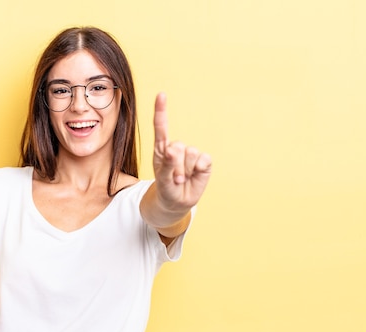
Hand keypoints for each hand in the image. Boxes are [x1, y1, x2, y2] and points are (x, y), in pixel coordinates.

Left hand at [152, 92, 211, 213]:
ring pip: (190, 153)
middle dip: (174, 165)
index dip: (161, 110)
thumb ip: (166, 165)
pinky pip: (203, 160)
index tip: (161, 95)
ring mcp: (191, 154)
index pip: (161, 126)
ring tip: (181, 179)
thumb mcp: (162, 179)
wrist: (177, 201)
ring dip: (184, 171)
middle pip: (177, 146)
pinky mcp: (204, 161)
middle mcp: (177, 147)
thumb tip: (173, 150)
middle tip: (173, 178)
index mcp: (162, 148)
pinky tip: (194, 176)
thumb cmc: (166, 188)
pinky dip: (197, 171)